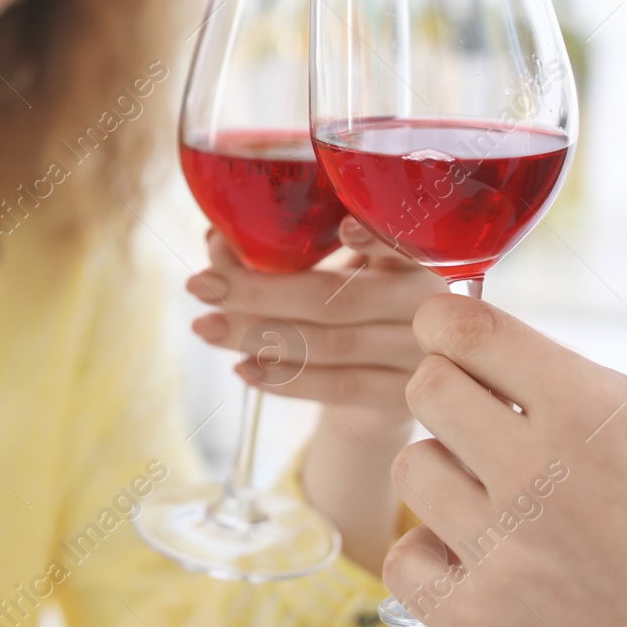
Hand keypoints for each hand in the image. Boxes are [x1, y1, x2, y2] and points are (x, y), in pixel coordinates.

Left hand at [185, 218, 443, 436]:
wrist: (389, 378)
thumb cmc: (353, 301)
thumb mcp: (336, 268)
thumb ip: (286, 248)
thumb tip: (214, 240)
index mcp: (417, 255)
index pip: (400, 243)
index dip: (374, 239)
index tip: (342, 227)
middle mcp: (426, 303)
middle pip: (338, 299)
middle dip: (259, 292)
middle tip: (200, 286)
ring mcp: (418, 355)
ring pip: (330, 344)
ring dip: (256, 335)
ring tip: (206, 327)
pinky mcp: (399, 398)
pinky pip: (336, 387)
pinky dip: (284, 379)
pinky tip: (242, 368)